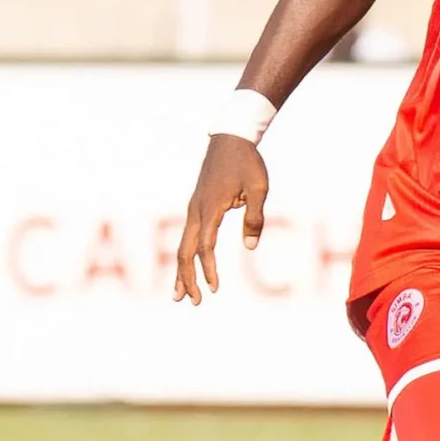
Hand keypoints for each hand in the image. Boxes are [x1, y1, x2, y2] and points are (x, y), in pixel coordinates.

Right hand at [173, 135, 269, 303]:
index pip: (206, 246)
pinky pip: (186, 237)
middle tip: (193, 302)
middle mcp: (196, 211)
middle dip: (187, 278)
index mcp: (211, 207)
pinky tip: (186, 269)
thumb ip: (255, 217)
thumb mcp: (259, 188)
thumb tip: (250, 247)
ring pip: (182, 246)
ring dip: (181, 272)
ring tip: (179, 296)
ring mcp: (193, 209)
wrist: (229, 138)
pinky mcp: (195, 208)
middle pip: (185, 251)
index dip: (208, 269)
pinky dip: (184, 257)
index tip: (215, 288)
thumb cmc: (247, 162)